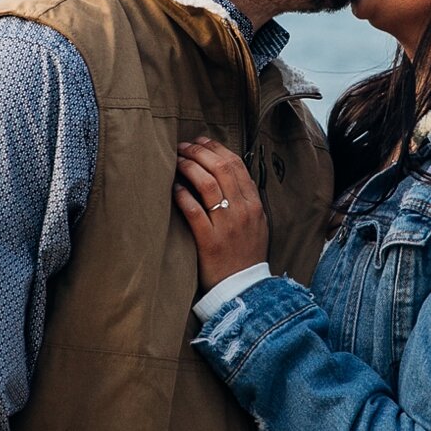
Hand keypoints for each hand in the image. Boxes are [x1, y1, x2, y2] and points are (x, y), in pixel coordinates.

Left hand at [174, 136, 268, 289]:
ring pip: (206, 184)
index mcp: (253, 204)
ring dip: (188, 167)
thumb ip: (245, 199)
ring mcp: (226, 225)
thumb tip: (224, 173)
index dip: (215, 148)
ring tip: (175, 161)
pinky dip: (182, 194)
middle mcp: (242, 211)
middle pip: (220, 168)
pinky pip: (193, 210)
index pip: (236, 165)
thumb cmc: (246, 254)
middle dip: (199, 151)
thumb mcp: (256, 223)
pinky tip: (173, 188)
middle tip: (182, 147)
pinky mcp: (210, 241)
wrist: (245, 289)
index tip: (200, 141)